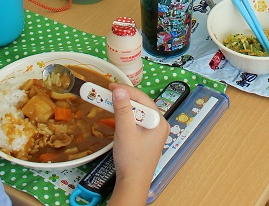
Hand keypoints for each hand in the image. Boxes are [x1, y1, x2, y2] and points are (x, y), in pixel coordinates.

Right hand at [109, 84, 168, 200]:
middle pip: (141, 104)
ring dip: (124, 107)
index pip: (142, 98)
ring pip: (138, 112)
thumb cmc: (131, 159)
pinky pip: (137, 121)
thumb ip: (123, 110)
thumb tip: (119, 90)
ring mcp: (154, 132)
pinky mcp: (147, 138)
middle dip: (124, 97)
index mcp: (159, 121)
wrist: (133, 182)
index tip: (110, 86)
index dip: (125, 90)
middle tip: (108, 93)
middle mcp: (159, 124)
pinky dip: (127, 117)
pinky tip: (118, 115)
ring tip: (111, 101)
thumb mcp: (125, 131)